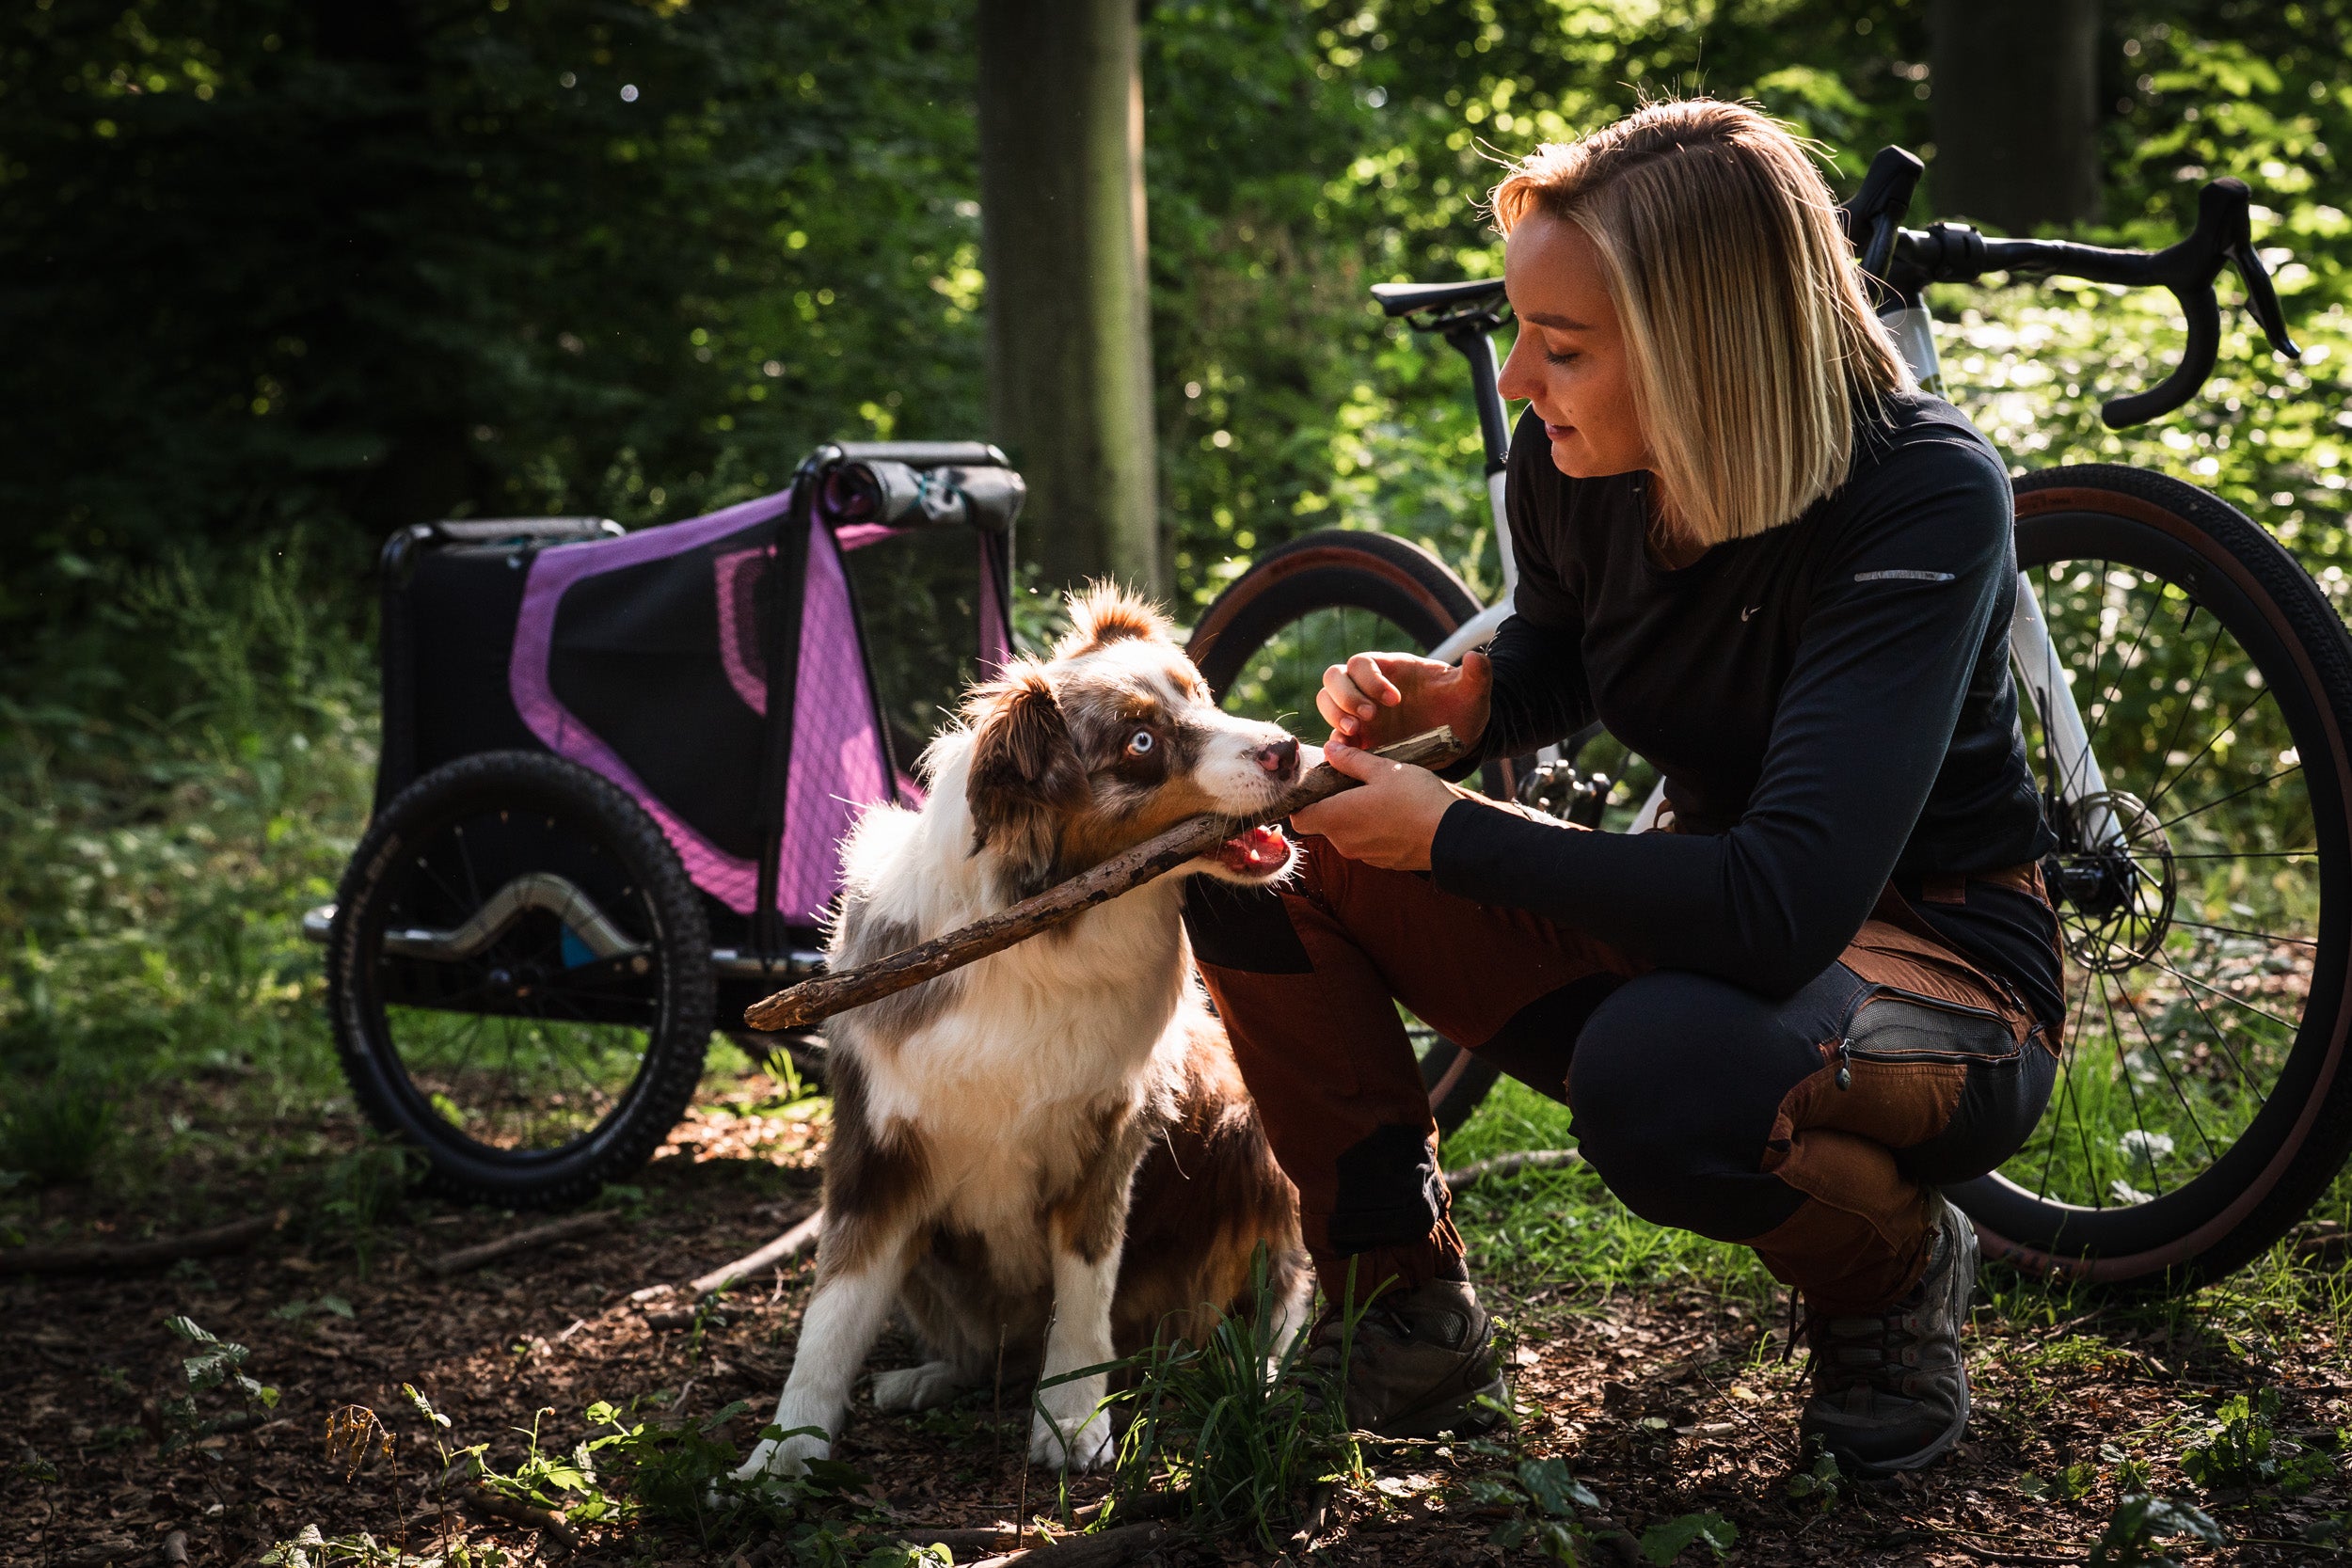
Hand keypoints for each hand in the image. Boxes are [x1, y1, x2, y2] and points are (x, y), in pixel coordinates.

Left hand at [1290, 743, 1470, 870]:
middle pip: (1323, 823)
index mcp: (1335, 818)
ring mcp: (1363, 856)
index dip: (1301, 802)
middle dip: (1331, 803)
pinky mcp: (1382, 862)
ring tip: (1375, 794)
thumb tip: (1329, 749)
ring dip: (1352, 815)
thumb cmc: (1415, 799)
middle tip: (1350, 780)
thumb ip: (1351, 760)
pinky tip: (1391, 812)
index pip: (1298, 818)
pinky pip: (1366, 843)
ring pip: (1345, 833)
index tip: (1315, 785)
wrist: (1452, 836)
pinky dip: (1370, 829)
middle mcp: (1343, 842)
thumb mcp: (1383, 769)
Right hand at [1319, 648, 1492, 757]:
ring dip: (1335, 716)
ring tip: (1356, 735)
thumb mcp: (1473, 692)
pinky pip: (1335, 736)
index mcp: (1392, 668)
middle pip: (1334, 678)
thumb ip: (1476, 675)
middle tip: (1369, 718)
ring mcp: (1362, 712)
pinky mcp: (1361, 738)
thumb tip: (1476, 656)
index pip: (1362, 663)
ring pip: (1327, 702)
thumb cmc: (1463, 707)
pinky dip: (1336, 744)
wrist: (1460, 736)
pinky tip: (1351, 755)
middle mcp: (1369, 687)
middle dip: (1346, 697)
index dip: (1370, 679)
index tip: (1394, 700)